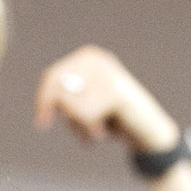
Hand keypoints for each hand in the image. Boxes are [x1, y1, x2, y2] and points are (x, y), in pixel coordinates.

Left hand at [34, 46, 180, 158]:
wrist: (148, 133)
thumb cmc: (112, 119)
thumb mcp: (82, 106)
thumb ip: (63, 98)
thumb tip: (51, 100)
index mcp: (88, 57)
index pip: (51, 77)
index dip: (43, 102)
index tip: (42, 123)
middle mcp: (97, 60)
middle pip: (57, 91)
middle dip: (66, 118)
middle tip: (86, 129)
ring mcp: (107, 74)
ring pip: (69, 107)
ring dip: (80, 128)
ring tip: (100, 128)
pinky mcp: (115, 92)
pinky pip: (85, 116)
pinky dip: (92, 132)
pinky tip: (108, 131)